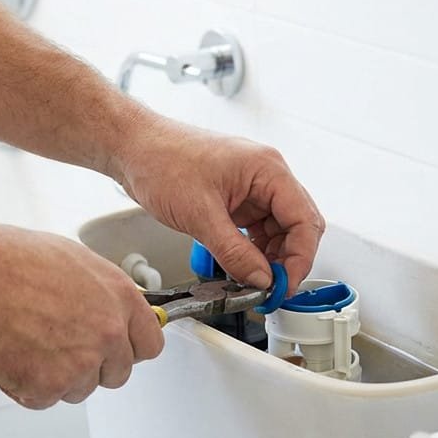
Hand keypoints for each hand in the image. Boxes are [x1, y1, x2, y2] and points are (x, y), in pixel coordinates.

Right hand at [0, 226, 162, 408]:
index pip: (150, 343)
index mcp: (119, 297)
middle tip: (58, 346)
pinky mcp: (49, 386)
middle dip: (92, 367)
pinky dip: (25, 386)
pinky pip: (43, 399)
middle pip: (118, 373)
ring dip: (56, 377)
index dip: (129, 349)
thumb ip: (100, 292)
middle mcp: (108, 331)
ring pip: (79, 389)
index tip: (117, 350)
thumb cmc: (6, 261)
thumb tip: (108, 308)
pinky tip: (10, 354)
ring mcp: (81, 362)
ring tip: (26, 341)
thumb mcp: (72, 260)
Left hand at [112, 118, 324, 295]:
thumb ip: (234, 252)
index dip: (300, 258)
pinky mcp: (237, 199)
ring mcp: (252, 188)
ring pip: (279, 231)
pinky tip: (243, 267)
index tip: (284, 285)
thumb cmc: (162, 160)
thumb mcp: (199, 214)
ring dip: (271, 258)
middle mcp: (266, 176)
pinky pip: (257, 230)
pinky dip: (254, 251)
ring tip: (253, 281)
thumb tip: (260, 279)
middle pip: (298, 226)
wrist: (133, 148)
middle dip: (288, 260)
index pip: (304, 220)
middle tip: (271, 288)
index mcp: (268, 170)